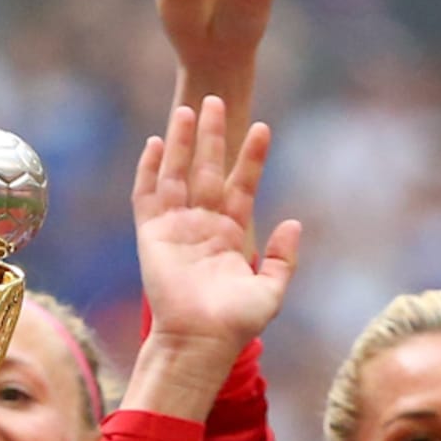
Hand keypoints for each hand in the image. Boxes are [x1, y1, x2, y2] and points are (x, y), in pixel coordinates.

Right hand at [132, 99, 299, 355]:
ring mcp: (175, 227)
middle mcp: (202, 224)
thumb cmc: (235, 323)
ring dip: (183, 143)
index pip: (242, 184)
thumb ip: (282, 257)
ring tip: (188, 109)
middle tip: (216, 99)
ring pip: (178, 174)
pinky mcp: (151, 235)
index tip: (262, 128)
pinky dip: (150, 169)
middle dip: (212, 136)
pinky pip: (147, 196)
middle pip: (207, 169)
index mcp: (230, 233)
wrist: (200, 341)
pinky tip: (157, 143)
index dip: (252, 157)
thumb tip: (293, 222)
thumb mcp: (272, 290)